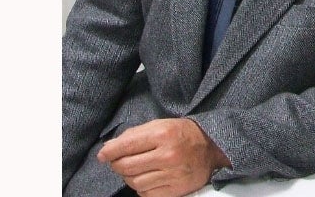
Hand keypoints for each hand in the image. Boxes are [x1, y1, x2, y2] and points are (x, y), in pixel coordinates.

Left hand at [97, 118, 230, 196]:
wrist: (212, 149)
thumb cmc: (183, 134)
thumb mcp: (161, 125)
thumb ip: (135, 134)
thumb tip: (109, 148)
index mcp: (163, 134)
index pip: (126, 145)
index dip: (110, 152)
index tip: (102, 155)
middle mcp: (167, 155)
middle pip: (127, 167)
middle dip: (117, 165)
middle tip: (117, 162)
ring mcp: (172, 175)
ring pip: (135, 183)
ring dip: (129, 177)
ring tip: (135, 170)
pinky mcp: (176, 191)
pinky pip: (147, 194)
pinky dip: (142, 188)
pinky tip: (147, 178)